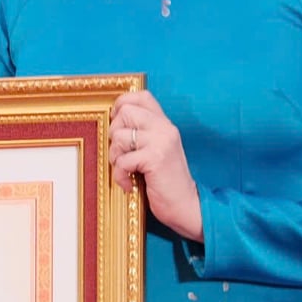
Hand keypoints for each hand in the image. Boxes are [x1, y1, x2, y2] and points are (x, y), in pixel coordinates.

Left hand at [111, 90, 202, 241]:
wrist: (187, 205)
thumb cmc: (167, 182)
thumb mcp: (159, 150)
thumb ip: (144, 134)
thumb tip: (113, 122)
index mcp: (165, 124)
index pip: (142, 96)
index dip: (122, 104)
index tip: (117, 123)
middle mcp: (164, 128)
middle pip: (125, 112)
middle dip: (114, 133)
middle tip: (121, 152)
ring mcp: (160, 142)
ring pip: (119, 136)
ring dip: (115, 157)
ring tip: (125, 170)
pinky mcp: (155, 159)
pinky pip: (122, 160)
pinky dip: (120, 176)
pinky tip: (128, 184)